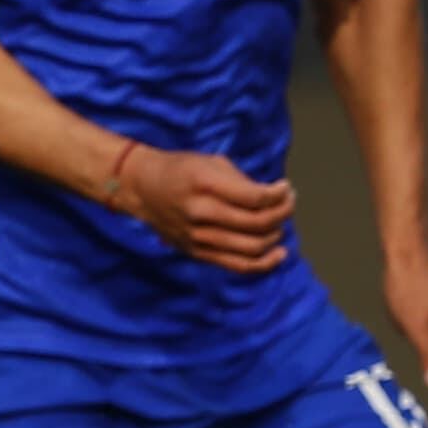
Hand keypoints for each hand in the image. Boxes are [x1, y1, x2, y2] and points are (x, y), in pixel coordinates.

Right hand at [111, 144, 292, 273]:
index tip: (286, 188)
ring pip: (252, 247)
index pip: (256, 197)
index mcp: (205, 184)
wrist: (140, 188)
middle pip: (258, 223)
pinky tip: (279, 253)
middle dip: (283, 213)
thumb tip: (274, 199)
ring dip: (275, 234)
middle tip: (287, 203)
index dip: (280, 195)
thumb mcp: (210, 163)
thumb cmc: (180, 170)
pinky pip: (238, 265)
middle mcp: (201, 212)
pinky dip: (264, 263)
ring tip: (278, 223)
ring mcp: (198, 236)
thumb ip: (242, 181)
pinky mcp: (197, 252)